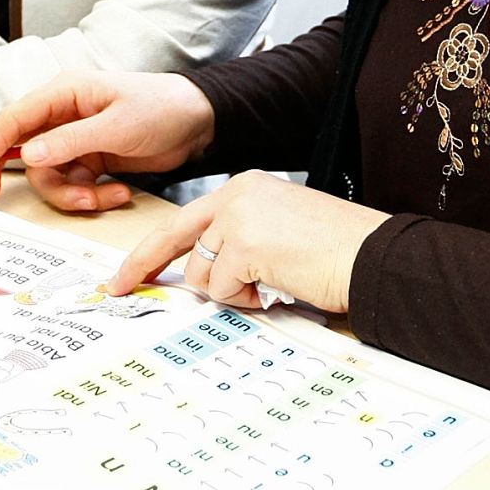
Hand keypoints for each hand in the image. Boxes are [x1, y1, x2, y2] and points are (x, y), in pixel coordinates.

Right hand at [0, 70, 216, 212]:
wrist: (200, 122)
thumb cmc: (161, 108)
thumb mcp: (116, 125)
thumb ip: (70, 141)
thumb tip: (28, 156)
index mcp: (64, 93)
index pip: (13, 120)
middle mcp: (63, 115)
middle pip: (25, 152)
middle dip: (32, 180)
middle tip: (10, 199)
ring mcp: (77, 139)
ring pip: (51, 175)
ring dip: (73, 194)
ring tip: (103, 197)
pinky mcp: (92, 158)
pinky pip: (75, 184)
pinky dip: (93, 196)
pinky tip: (120, 193)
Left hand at [108, 171, 385, 313]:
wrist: (373, 256)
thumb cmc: (337, 251)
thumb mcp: (279, 233)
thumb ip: (239, 244)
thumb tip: (202, 276)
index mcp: (246, 188)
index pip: (185, 219)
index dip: (152, 249)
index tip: (126, 271)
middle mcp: (238, 194)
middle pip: (173, 237)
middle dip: (143, 265)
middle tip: (116, 288)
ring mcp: (239, 217)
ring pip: (200, 273)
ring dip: (230, 292)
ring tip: (271, 285)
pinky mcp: (245, 244)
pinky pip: (222, 289)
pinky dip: (246, 300)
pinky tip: (278, 289)